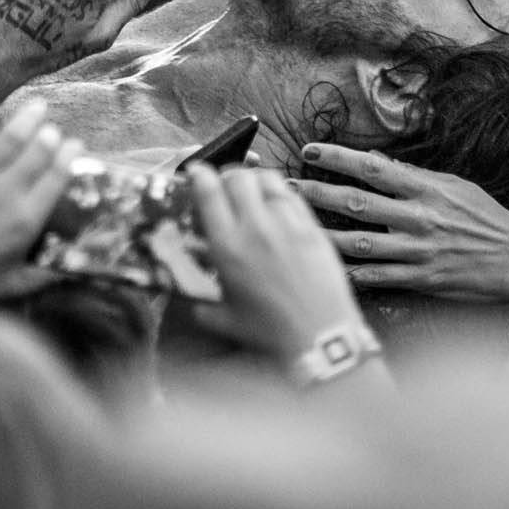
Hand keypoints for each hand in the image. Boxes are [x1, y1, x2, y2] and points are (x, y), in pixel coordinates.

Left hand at [0, 73, 81, 311]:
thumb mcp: (13, 286)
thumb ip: (44, 275)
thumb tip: (74, 269)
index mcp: (26, 220)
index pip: (59, 178)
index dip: (71, 158)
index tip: (77, 148)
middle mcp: (6, 192)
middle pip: (38, 153)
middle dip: (50, 138)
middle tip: (54, 130)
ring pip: (8, 138)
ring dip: (26, 120)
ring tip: (37, 107)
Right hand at [186, 164, 372, 364]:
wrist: (320, 335)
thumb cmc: (271, 332)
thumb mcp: (225, 319)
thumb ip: (200, 306)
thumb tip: (188, 302)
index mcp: (228, 247)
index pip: (208, 192)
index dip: (199, 175)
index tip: (196, 173)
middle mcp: (255, 228)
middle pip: (236, 176)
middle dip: (226, 175)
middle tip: (224, 185)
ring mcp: (286, 223)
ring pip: (266, 179)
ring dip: (253, 179)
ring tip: (251, 191)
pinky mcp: (311, 226)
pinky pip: (292, 195)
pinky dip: (279, 193)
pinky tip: (276, 206)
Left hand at [286, 141, 508, 301]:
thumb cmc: (486, 219)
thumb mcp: (455, 186)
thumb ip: (417, 178)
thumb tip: (381, 165)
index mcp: (427, 189)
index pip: (374, 167)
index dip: (338, 157)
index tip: (310, 150)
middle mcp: (419, 217)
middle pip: (358, 203)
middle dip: (317, 194)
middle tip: (286, 188)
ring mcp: (418, 250)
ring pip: (361, 242)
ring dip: (324, 235)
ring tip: (295, 229)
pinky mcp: (421, 279)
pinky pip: (378, 277)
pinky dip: (351, 274)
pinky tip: (326, 270)